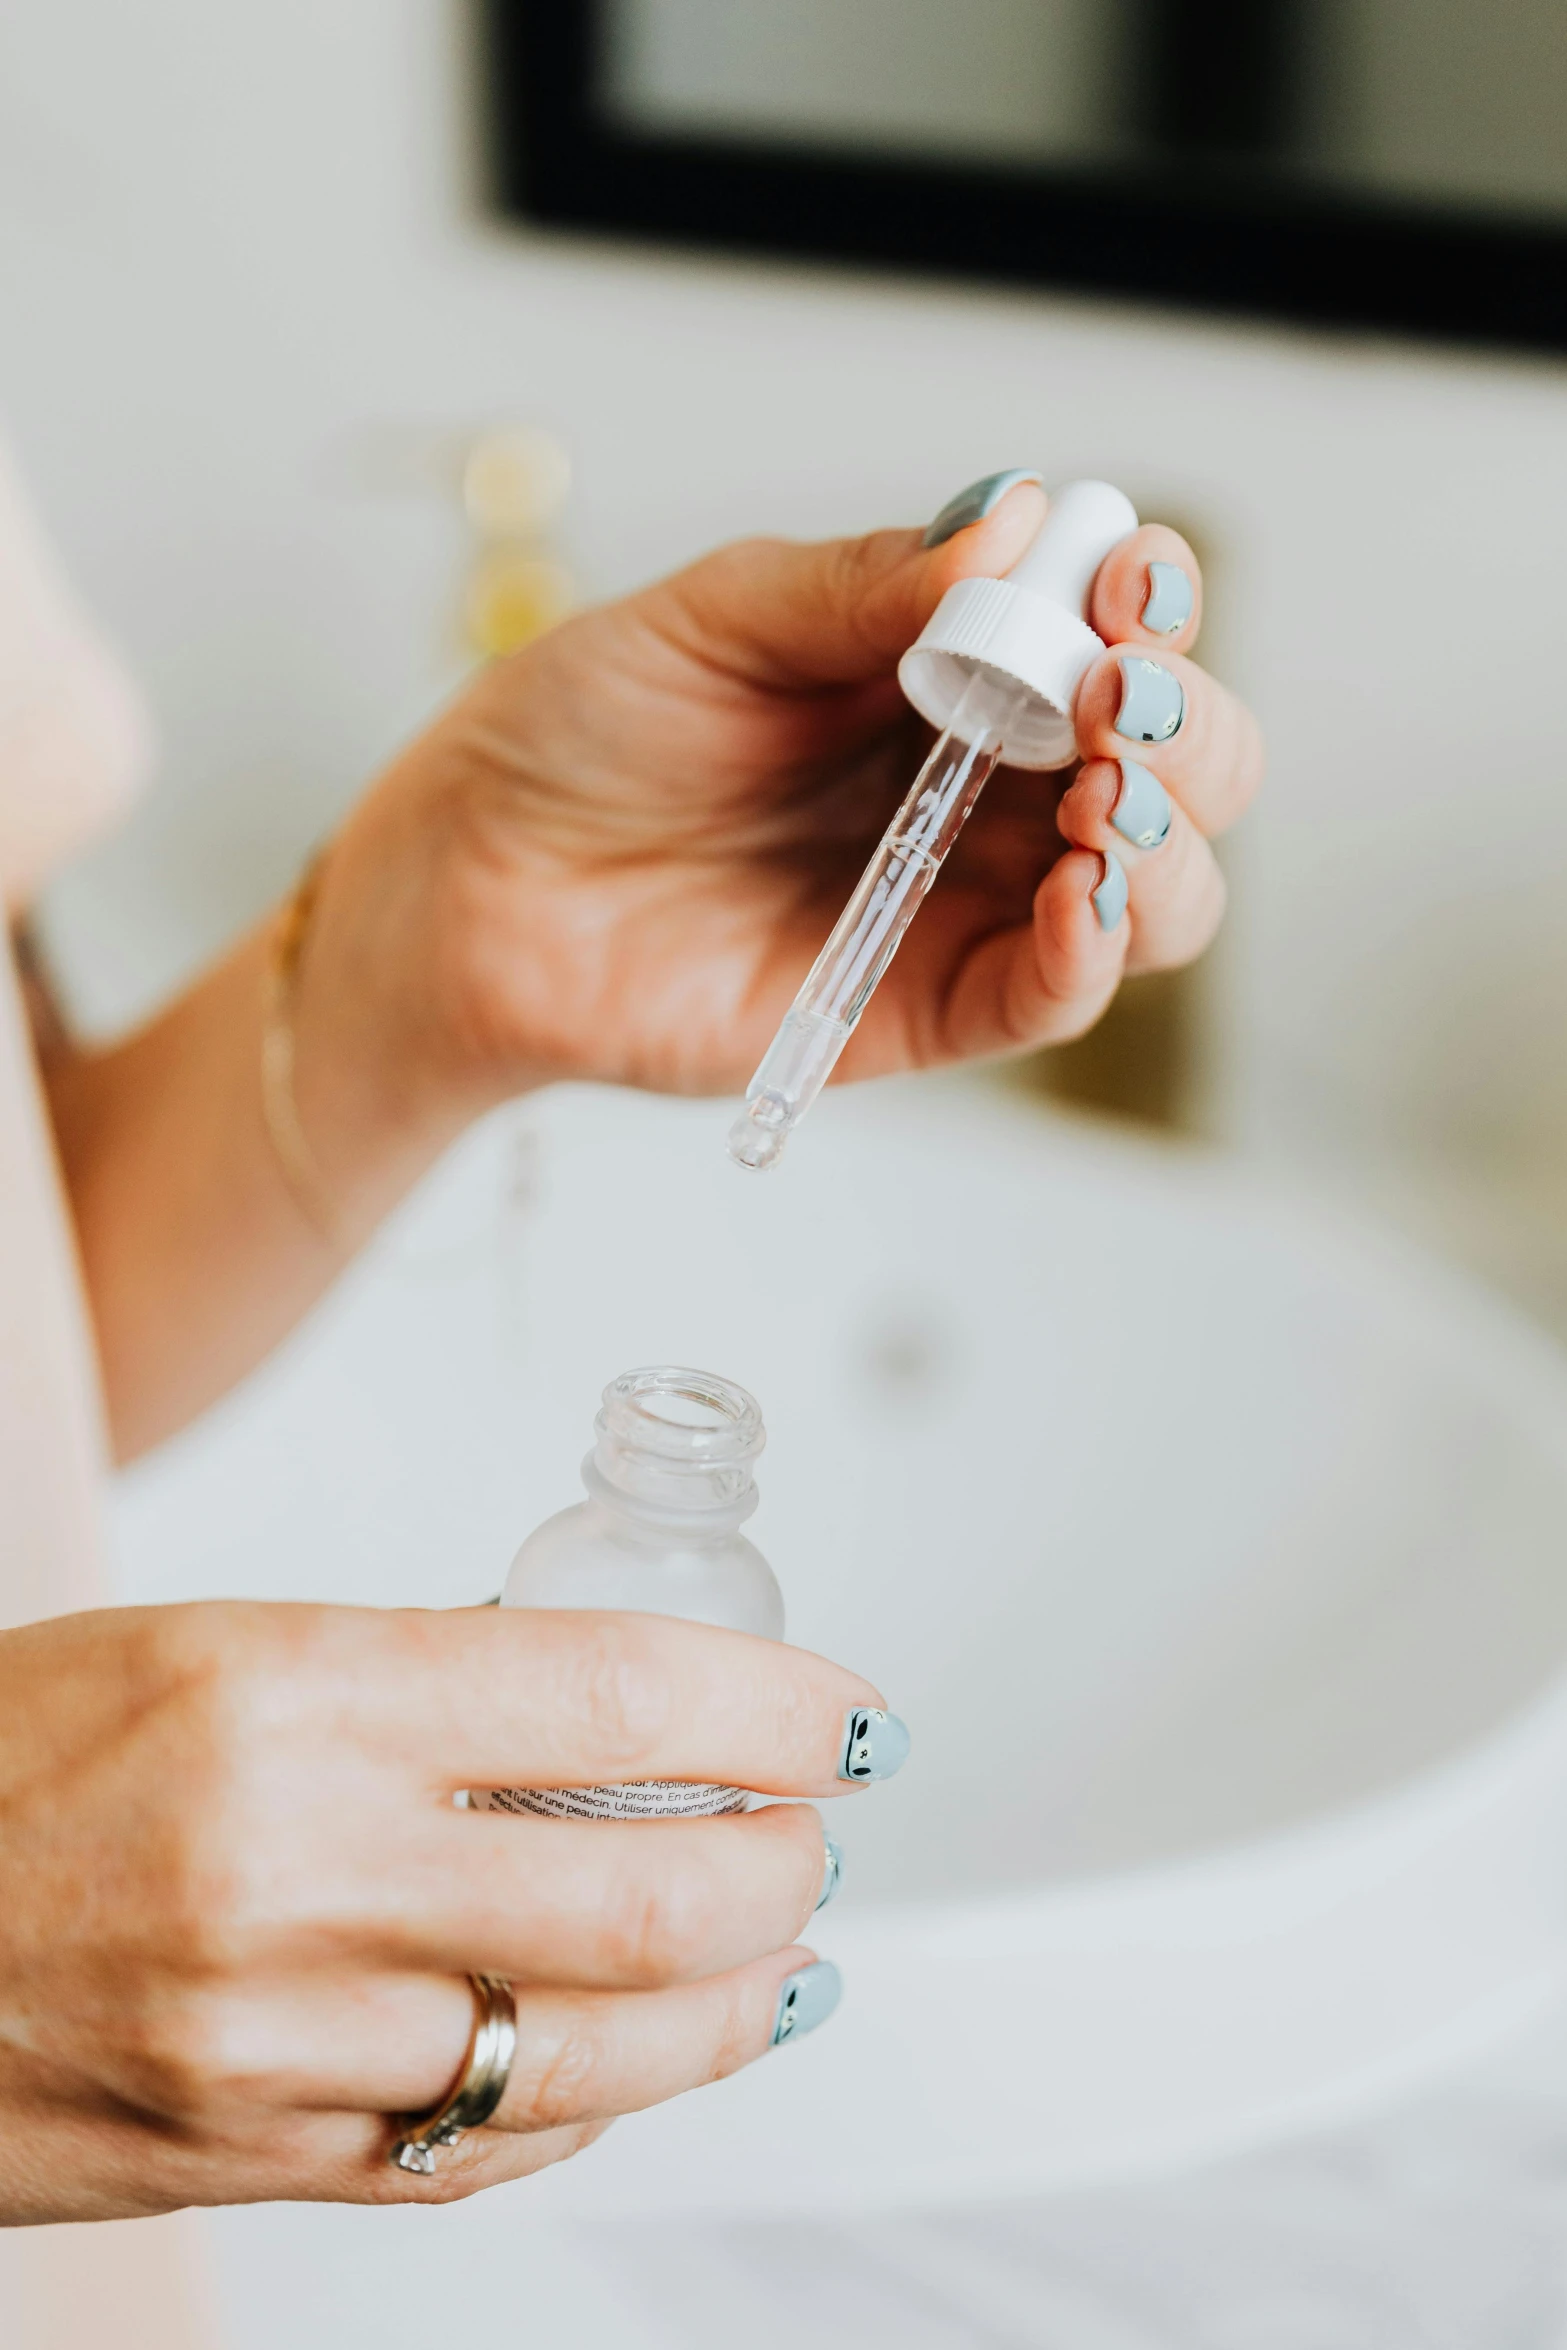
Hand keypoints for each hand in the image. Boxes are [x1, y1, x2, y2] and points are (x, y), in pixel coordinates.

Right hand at [0, 1602, 882, 2219]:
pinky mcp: (257, 2160)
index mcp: (292, 1693)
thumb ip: (416, 1675)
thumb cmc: (12, 1762)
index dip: (777, 1704)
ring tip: (781, 1953)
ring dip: (732, 2005)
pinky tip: (637, 2052)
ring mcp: (279, 2045)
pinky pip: (485, 2149)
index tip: (849, 1715)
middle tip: (820, 1831)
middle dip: (786, 1865)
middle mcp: (294, 1874)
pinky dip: (595, 2097)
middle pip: (648, 1899)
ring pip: (596, 2052)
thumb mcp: (214, 1647)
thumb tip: (605, 1698)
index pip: (618, 1692)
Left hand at [304, 480, 1262, 1139]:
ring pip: (1152, 891)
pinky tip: (1076, 892)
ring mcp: (957, 899)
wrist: (471, 875)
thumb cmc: (578, 730)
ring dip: (1165, 839)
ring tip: (1098, 796)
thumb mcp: (715, 617)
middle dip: (1190, 725)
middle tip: (1119, 696)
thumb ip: (864, 587)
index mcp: (951, 667)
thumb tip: (1017, 530)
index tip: (1126, 583)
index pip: (1115, 633)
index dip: (1151, 603)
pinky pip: (1048, 994)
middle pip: (1177, 766)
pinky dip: (1093, 948)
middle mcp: (981, 784)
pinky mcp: (914, 1007)